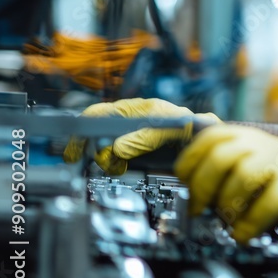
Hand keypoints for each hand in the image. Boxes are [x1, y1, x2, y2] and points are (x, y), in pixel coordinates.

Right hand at [63, 98, 221, 175]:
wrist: (203, 139)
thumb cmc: (188, 126)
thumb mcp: (166, 130)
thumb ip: (142, 139)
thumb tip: (116, 150)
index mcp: (133, 109)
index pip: (98, 114)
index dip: (82, 130)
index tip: (74, 149)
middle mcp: (128, 121)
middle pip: (97, 133)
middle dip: (92, 148)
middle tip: (91, 162)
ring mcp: (130, 136)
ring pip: (105, 148)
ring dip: (105, 159)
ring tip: (114, 166)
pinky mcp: (135, 151)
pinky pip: (116, 158)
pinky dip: (114, 165)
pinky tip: (120, 168)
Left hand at [173, 125, 277, 243]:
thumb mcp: (255, 178)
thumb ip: (226, 178)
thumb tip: (188, 192)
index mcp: (254, 139)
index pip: (212, 137)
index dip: (191, 161)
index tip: (185, 185)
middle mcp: (269, 145)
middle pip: (222, 155)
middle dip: (203, 186)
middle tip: (200, 209)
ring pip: (243, 175)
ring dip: (227, 205)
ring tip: (227, 222)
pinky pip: (267, 202)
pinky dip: (249, 223)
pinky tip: (245, 235)